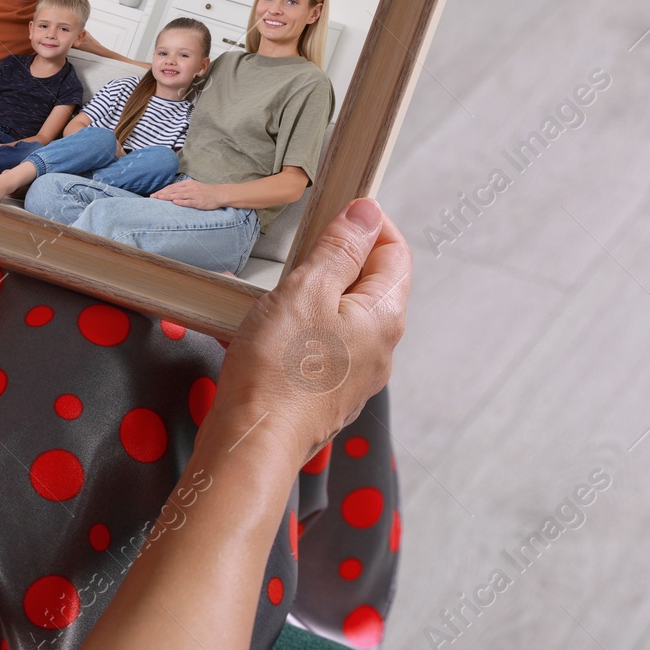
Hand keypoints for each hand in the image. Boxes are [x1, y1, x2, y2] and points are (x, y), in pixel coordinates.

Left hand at [150, 178, 223, 210]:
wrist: (219, 194)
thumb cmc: (205, 191)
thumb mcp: (193, 187)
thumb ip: (183, 189)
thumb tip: (171, 192)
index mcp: (187, 184)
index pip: (172, 187)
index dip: (162, 190)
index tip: (154, 194)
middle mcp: (189, 188)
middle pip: (173, 190)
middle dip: (162, 194)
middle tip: (152, 197)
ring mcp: (194, 195)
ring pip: (179, 195)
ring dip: (168, 197)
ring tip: (159, 198)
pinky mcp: (198, 202)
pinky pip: (188, 202)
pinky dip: (181, 202)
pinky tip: (174, 202)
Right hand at [210, 199, 410, 466]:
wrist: (253, 440)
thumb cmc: (278, 369)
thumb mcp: (307, 289)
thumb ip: (340, 249)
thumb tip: (367, 213)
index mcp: (385, 317)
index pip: (396, 252)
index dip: (371, 223)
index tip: (339, 209)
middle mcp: (381, 349)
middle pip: (373, 284)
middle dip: (341, 258)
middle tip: (302, 249)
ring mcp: (356, 376)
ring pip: (346, 316)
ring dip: (318, 293)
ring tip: (280, 290)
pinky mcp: (328, 394)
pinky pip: (326, 346)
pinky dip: (304, 327)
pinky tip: (273, 330)